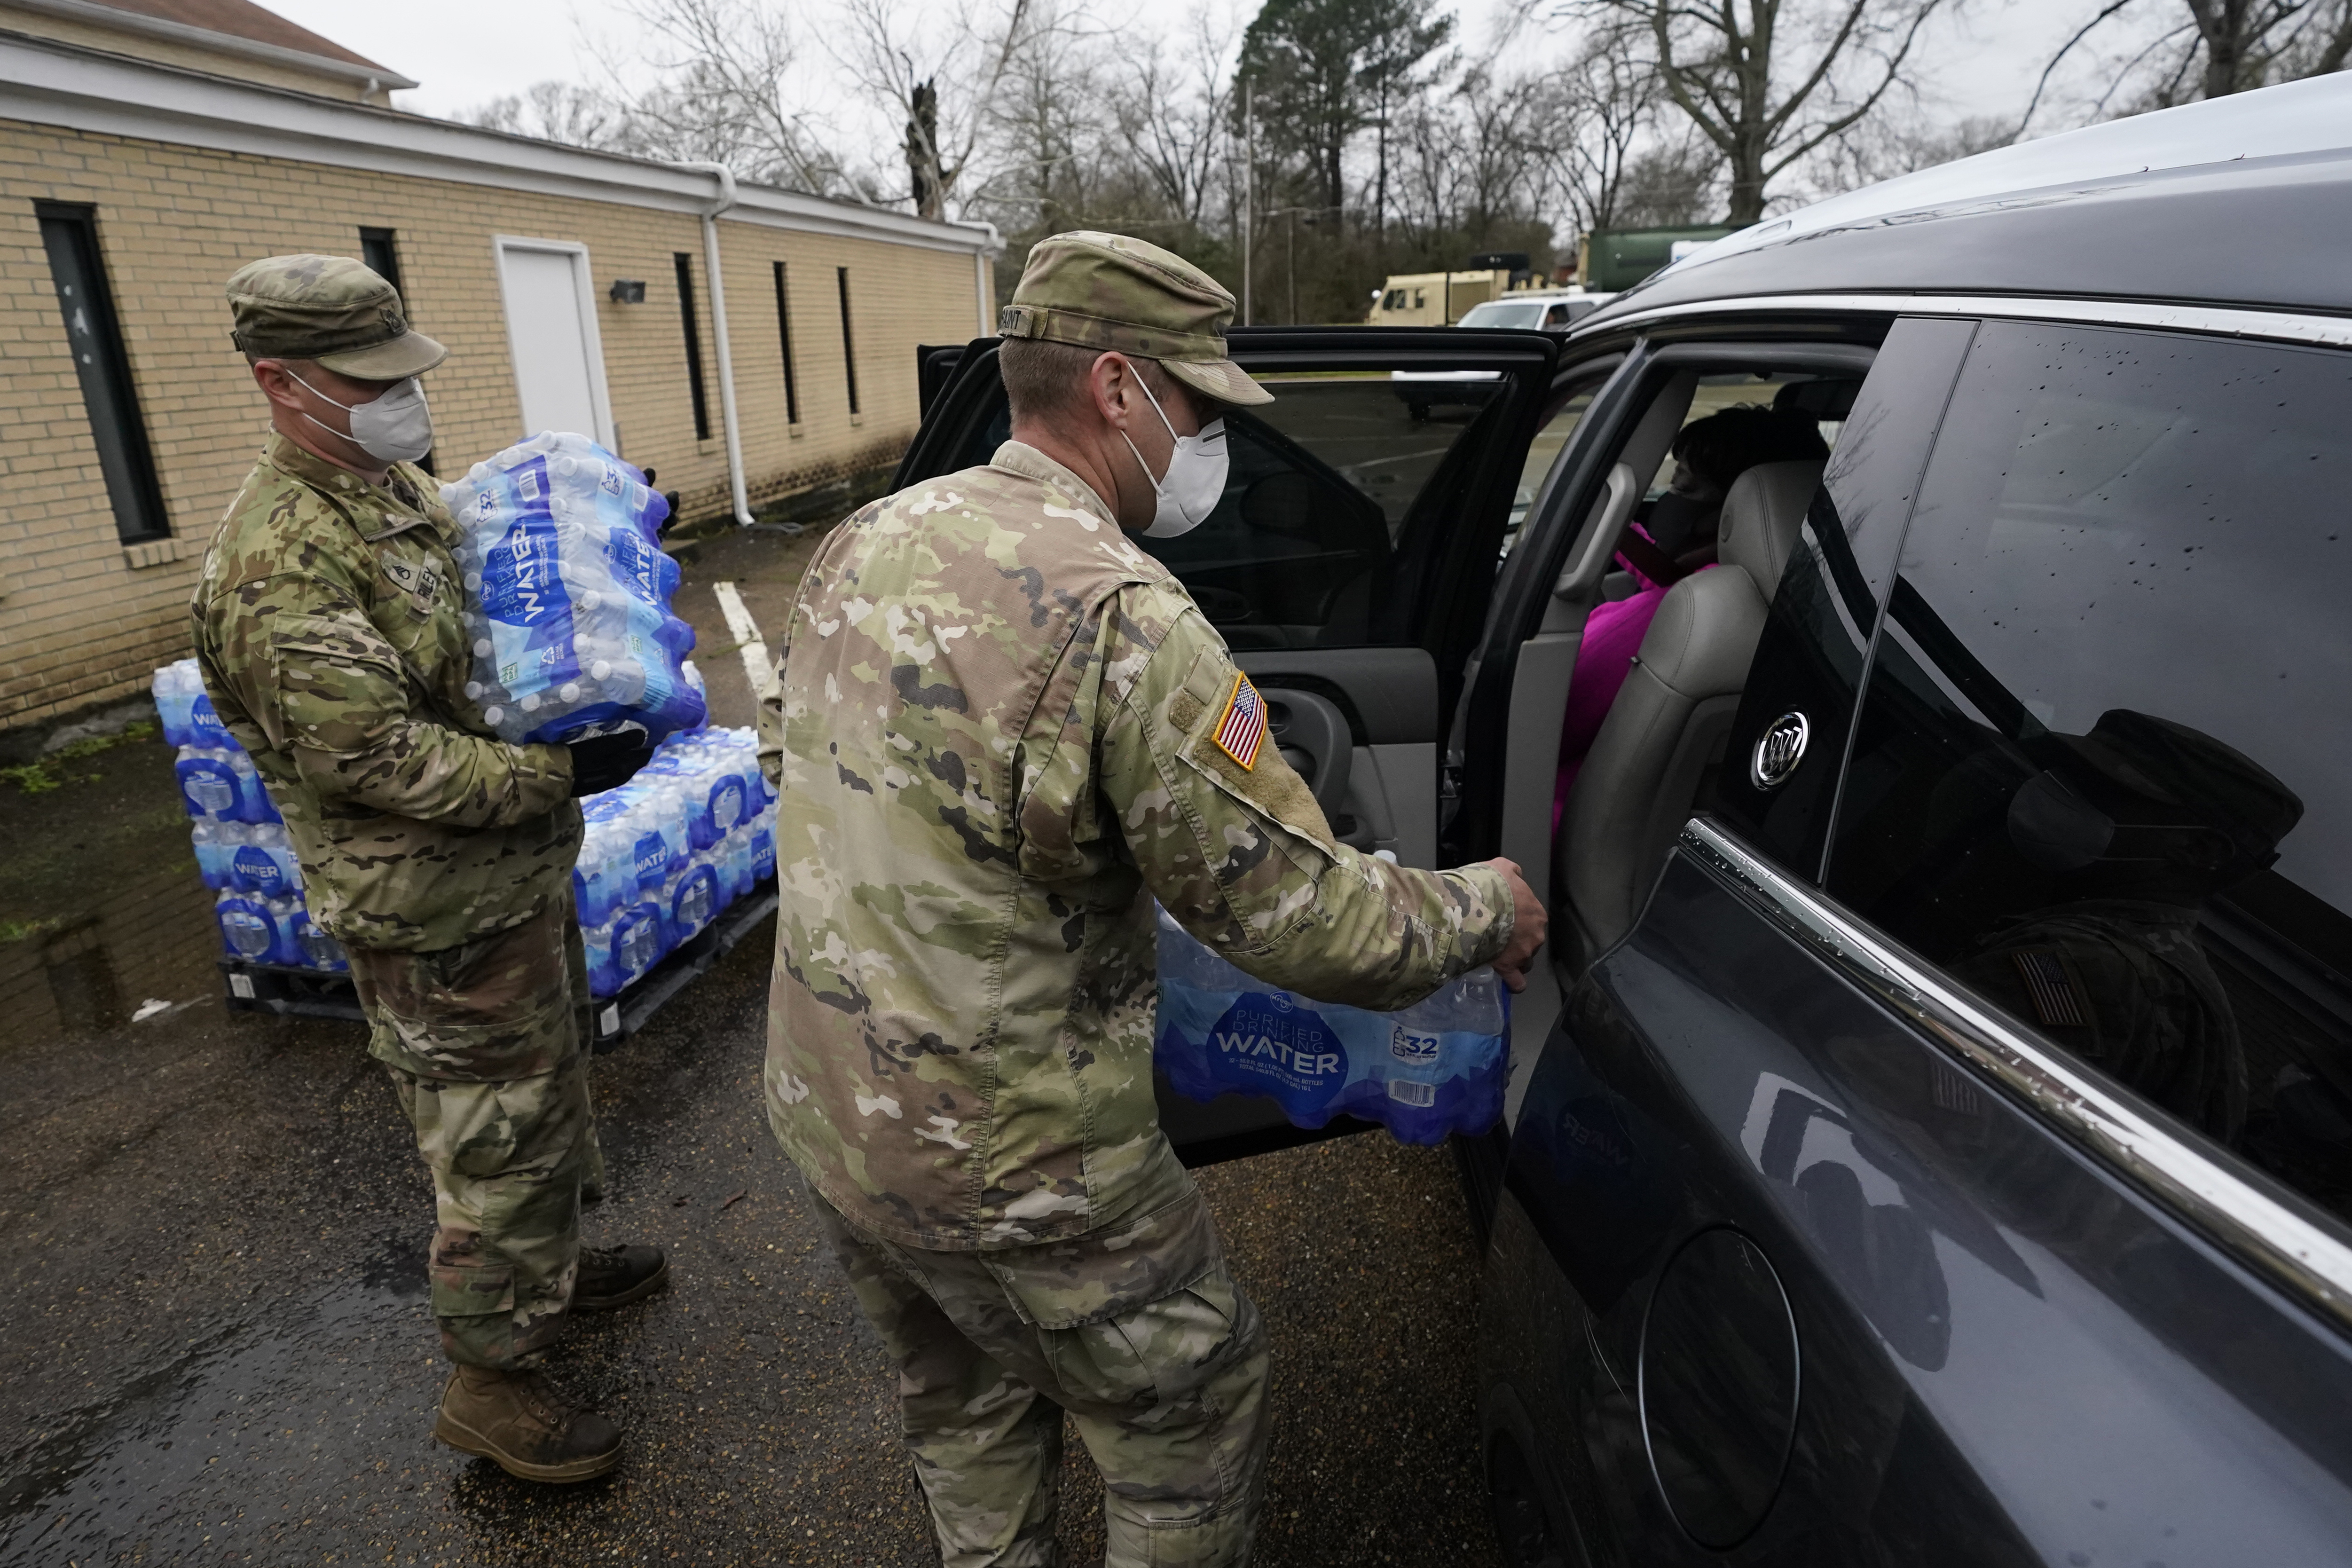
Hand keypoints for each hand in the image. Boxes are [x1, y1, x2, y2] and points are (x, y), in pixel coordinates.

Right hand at [566, 729, 654, 796]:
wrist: (554, 775)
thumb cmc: (579, 757)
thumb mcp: (602, 745)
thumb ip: (623, 741)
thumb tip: (643, 735)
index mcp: (623, 770)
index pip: (642, 757)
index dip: (648, 745)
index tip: (651, 733)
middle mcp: (618, 779)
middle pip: (634, 764)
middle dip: (638, 751)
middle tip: (639, 737)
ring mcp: (607, 783)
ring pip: (624, 768)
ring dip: (628, 757)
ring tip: (627, 745)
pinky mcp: (596, 784)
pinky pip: (614, 772)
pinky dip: (618, 763)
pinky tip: (612, 757)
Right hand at [1480, 856, 1548, 993]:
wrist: (1475, 905)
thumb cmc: (1489, 885)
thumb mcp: (1501, 867)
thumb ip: (1512, 872)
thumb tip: (1516, 874)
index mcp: (1536, 912)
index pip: (1532, 920)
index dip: (1517, 921)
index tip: (1503, 920)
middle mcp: (1536, 934)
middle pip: (1530, 941)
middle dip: (1518, 941)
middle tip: (1497, 936)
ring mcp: (1524, 953)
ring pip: (1525, 961)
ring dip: (1515, 959)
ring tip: (1496, 955)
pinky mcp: (1509, 968)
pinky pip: (1516, 983)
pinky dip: (1513, 983)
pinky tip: (1507, 981)